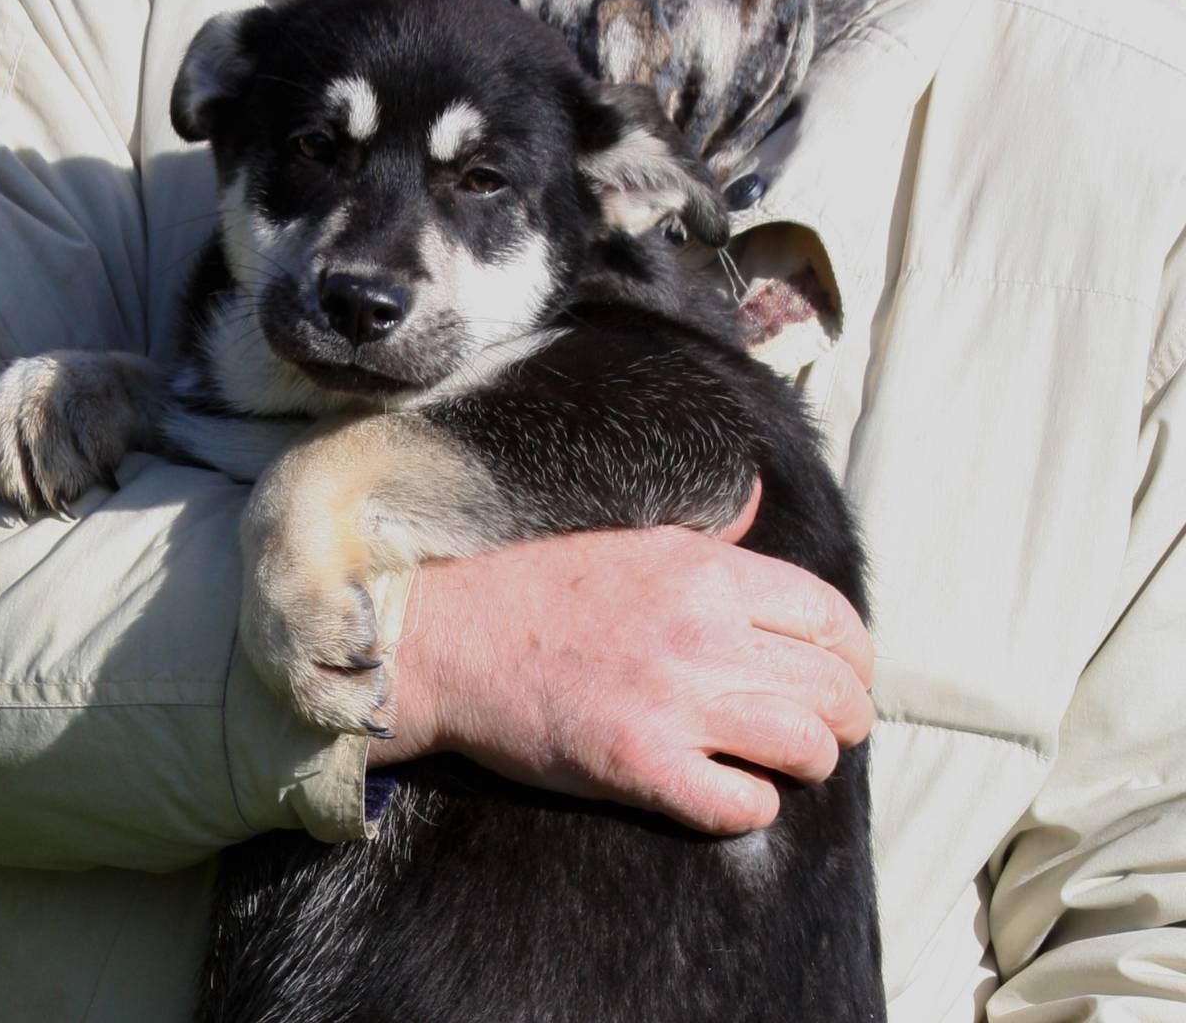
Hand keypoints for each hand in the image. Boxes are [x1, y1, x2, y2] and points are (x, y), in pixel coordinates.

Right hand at [371, 486, 874, 833]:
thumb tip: (761, 499)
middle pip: (833, 689)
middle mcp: (703, 633)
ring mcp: (674, 703)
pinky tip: (735, 792)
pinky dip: (753, 806)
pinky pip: (740, 805)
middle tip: (833, 728)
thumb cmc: (537, 586)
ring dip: (811, 762)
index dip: (856, 656)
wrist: (451, 638)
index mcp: (707, 572)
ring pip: (804, 748)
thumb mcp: (634, 536)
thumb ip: (711, 533)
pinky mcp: (640, 765)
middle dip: (848, 717)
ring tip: (791, 762)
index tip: (846, 674)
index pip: (832, 619)